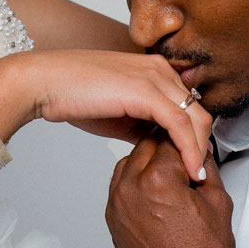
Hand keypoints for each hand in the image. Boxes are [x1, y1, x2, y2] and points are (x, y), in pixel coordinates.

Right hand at [0, 49, 211, 181]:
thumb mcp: (118, 113)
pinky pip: (180, 124)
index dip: (196, 136)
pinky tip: (191, 169)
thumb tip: (158, 144)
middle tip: (201, 173)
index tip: (196, 162)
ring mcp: (154, 78)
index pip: (189, 105)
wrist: (45, 84)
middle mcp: (159, 69)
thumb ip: (141, 124)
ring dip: (200, 151)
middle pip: (198, 111)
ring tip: (199, 177)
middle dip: (203, 145)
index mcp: (154, 70)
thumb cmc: (73, 96)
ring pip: (195, 118)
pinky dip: (190, 149)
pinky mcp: (146, 91)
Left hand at [106, 136, 236, 247]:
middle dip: (167, 148)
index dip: (187, 140)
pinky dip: (136, 183)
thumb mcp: (217, 202)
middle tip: (185, 160)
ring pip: (129, 163)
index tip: (195, 147)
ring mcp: (118, 205)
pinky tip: (156, 195)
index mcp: (158, 180)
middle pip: (146, 145)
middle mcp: (131, 189)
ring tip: (171, 180)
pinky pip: (120, 187)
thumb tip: (200, 154)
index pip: (171, 138)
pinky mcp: (113, 220)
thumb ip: (206, 169)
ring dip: (148, 163)